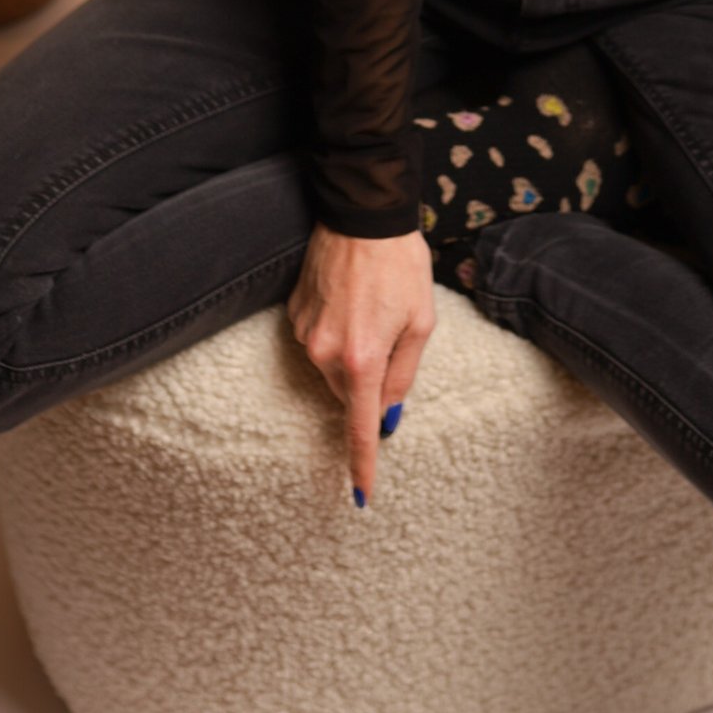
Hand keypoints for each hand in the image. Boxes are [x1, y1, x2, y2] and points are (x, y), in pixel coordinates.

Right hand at [286, 223, 436, 509]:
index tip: (360, 496)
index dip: (362, 463)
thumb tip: (386, 416)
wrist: (362, 216)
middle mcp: (325, 353)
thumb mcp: (419, 322)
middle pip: (349, 393)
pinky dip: (338, 332)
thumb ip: (402, 376)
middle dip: (369, 380)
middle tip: (392, 334)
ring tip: (371, 307)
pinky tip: (351, 299)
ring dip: (354, 352)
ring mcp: (304, 335)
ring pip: (333, 367)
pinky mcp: (293, 316)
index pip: (359, 426)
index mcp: (361, 359)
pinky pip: (318, 341)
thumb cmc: (400, 266)